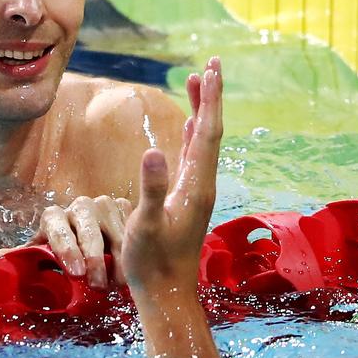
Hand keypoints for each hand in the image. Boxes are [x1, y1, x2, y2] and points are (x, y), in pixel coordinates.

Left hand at [0, 196, 133, 289]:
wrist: (87, 244)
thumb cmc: (57, 254)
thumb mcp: (37, 256)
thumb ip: (15, 259)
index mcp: (52, 218)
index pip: (57, 228)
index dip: (66, 249)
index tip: (75, 274)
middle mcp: (78, 207)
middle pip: (86, 226)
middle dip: (92, 255)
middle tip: (96, 283)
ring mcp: (102, 205)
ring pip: (111, 226)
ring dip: (116, 256)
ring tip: (116, 284)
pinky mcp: (123, 208)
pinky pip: (130, 225)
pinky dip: (132, 250)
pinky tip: (132, 272)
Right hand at [121, 57, 222, 294]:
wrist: (167, 293)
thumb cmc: (152, 262)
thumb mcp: (146, 225)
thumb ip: (151, 189)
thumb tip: (154, 151)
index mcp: (196, 185)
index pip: (208, 132)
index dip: (209, 99)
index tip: (210, 69)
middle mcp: (202, 184)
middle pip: (212, 130)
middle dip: (211, 97)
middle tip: (211, 64)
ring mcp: (196, 191)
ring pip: (204, 141)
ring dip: (203, 110)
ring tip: (199, 83)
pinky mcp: (187, 198)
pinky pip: (196, 155)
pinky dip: (195, 132)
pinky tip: (193, 126)